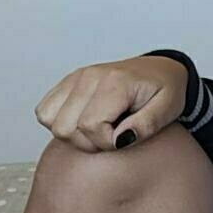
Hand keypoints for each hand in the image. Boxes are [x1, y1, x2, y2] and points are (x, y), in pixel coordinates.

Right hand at [34, 55, 188, 152]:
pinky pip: (44, 112)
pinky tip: (85, 123)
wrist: (161, 70)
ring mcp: (74, 78)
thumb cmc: (166, 91)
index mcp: (114, 81)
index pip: (90, 126)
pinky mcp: (66, 84)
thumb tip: (119, 140)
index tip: (126, 138)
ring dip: (73, 135)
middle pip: (65, 128)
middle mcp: (88, 76)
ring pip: (50, 121)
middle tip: (113, 136)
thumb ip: (146, 126)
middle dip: (89, 142)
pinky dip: (60, 123)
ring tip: (100, 130)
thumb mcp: (168, 109)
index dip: (107, 143)